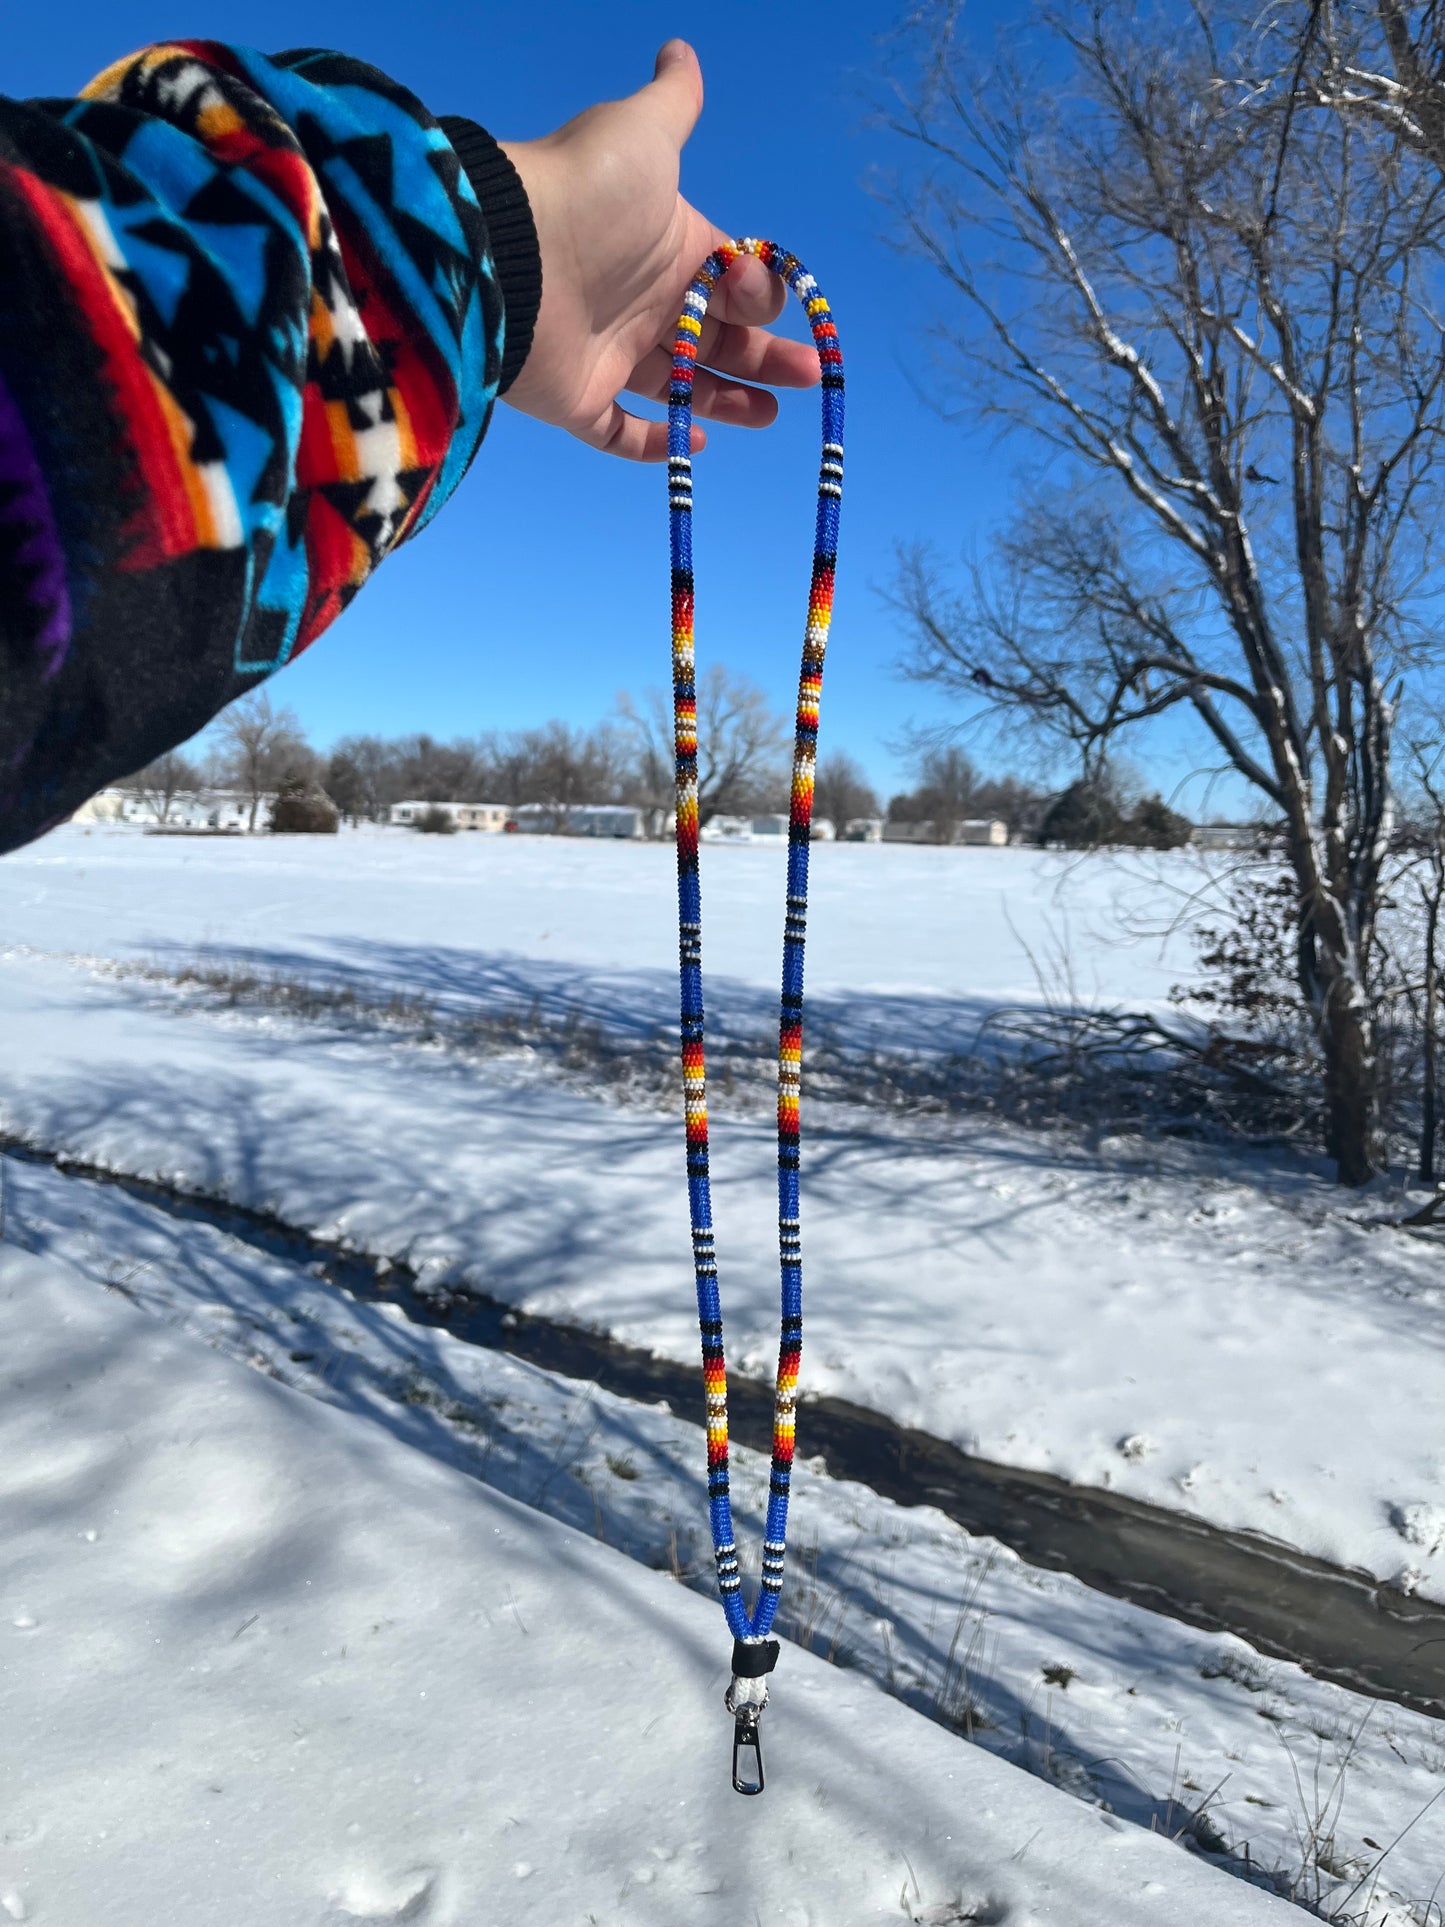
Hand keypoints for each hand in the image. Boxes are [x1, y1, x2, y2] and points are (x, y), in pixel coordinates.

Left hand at [499, 41, 820, 461]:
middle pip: (719, 339)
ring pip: (681, 388)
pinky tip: (693, 444)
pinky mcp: (579, 402)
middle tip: (809, 375)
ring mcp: (611, 355)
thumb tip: (680, 50)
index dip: (757, 290)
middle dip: (767, 356)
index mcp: (670, 248)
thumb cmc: (588, 193)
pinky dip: (654, 443)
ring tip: (768, 413)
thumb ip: (673, 101)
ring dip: (728, 401)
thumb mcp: (644, 134)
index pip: (731, 281)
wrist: (513, 254)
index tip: (757, 291)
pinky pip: (620, 433)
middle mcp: (645, 302)